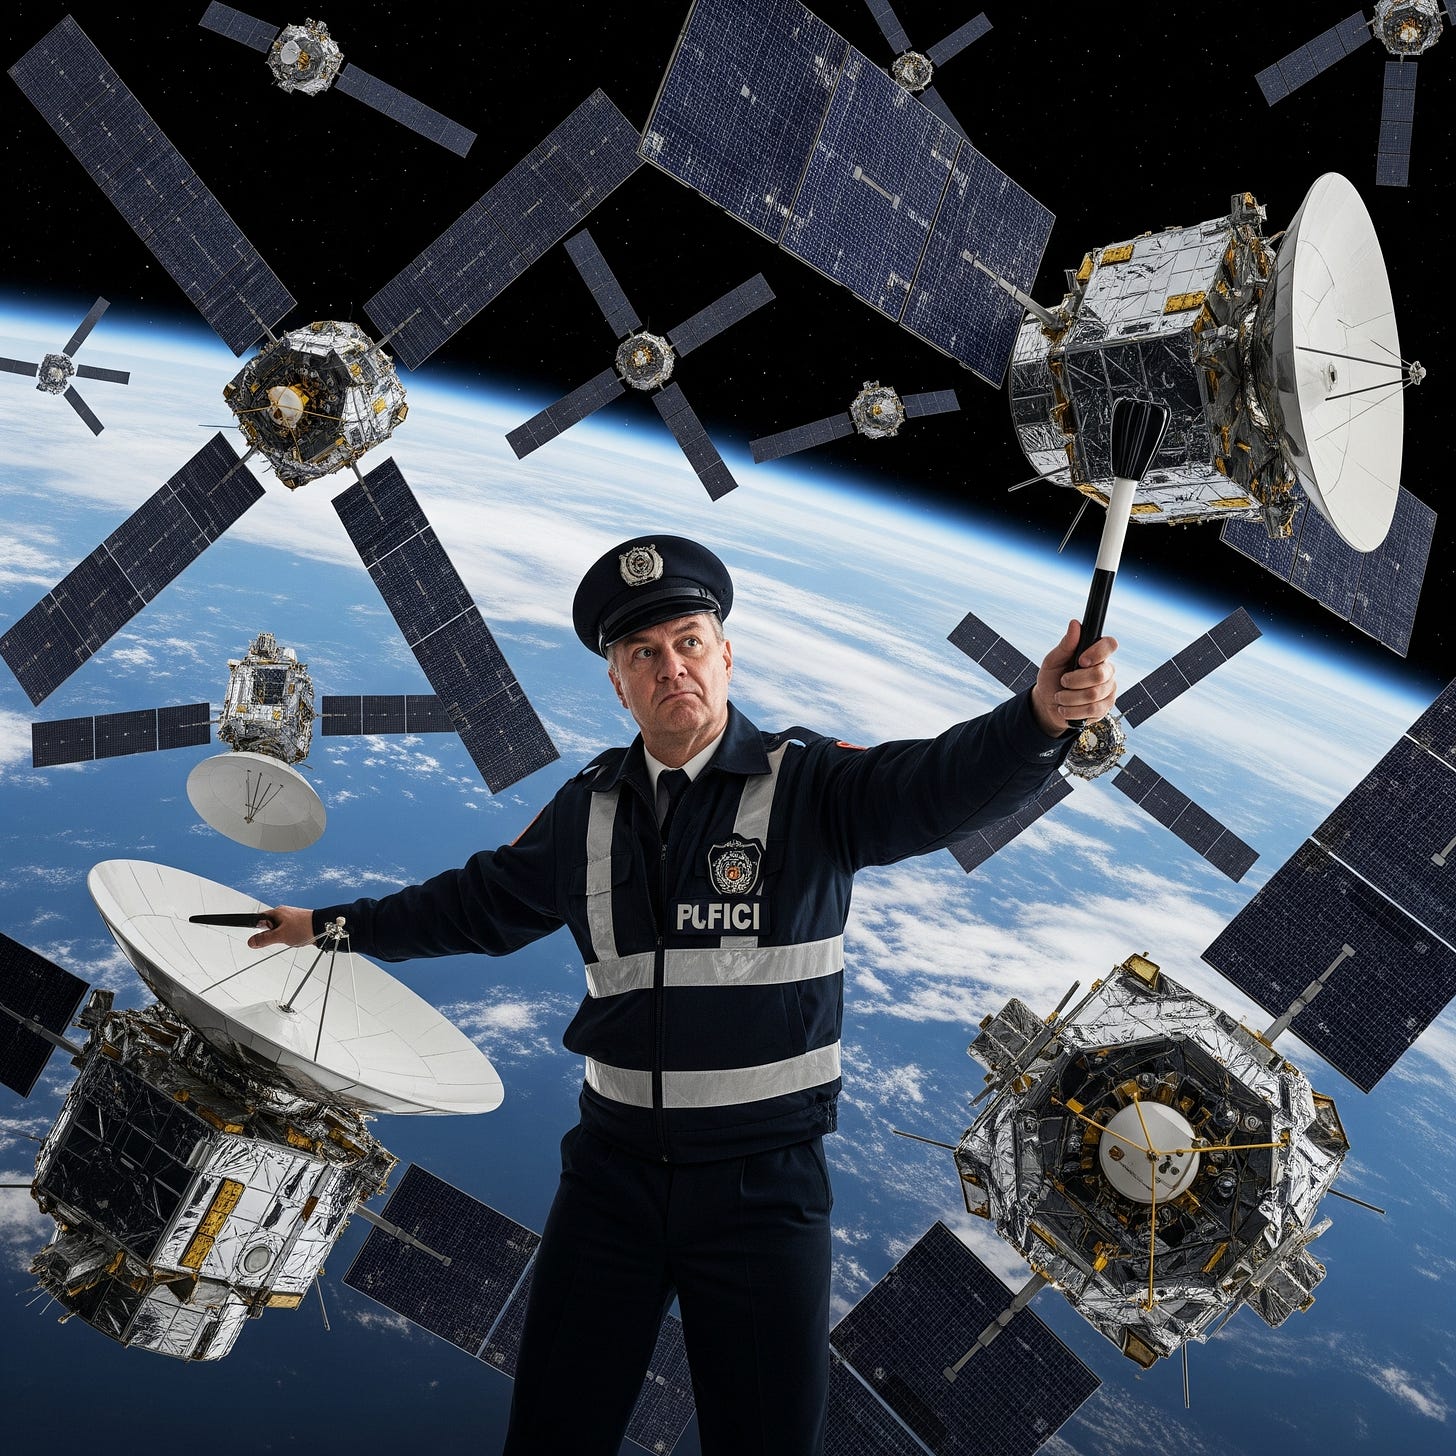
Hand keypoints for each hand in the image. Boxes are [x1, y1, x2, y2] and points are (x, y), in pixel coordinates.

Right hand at [247, 905, 316, 949]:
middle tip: (279, 938)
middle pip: (269, 925)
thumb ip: (265, 939)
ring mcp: (291, 918)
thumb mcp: (280, 935)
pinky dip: (289, 936)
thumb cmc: (304, 927)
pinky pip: (288, 930)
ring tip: (291, 938)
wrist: (323, 927)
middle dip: (272, 935)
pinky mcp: (298, 923)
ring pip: (279, 929)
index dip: (255, 928)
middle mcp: (283, 913)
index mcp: (276, 912)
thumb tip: (251, 941)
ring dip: (282, 936)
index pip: (259, 919)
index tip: (253, 936)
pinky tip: (296, 938)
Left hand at [1030, 619, 1117, 736]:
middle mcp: (1106, 671)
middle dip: (1075, 680)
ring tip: (1060, 697)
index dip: (1097, 652)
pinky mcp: (1104, 708)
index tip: (1080, 660)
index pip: (1110, 644)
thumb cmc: (1052, 678)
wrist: (1047, 704)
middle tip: (1063, 681)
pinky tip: (1065, 708)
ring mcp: (1108, 690)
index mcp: (1096, 654)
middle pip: (1100, 674)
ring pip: (1094, 694)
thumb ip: (1065, 644)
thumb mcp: (1053, 660)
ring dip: (1069, 697)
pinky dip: (1072, 710)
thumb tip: (1075, 624)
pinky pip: (1092, 710)